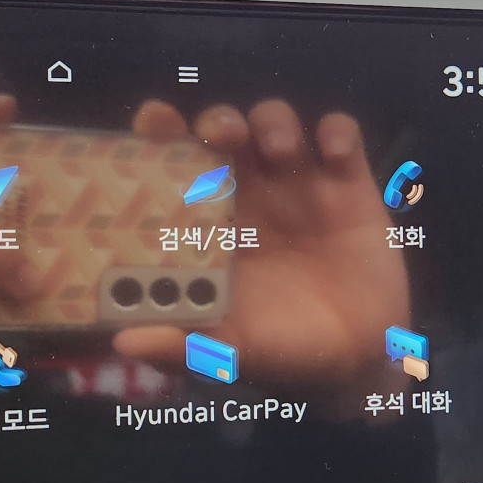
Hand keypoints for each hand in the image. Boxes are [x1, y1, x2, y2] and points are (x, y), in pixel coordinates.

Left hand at [112, 99, 409, 405]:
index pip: (173, 164)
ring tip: (282, 152)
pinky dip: (338, 131)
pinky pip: (342, 136)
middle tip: (223, 135)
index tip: (155, 123)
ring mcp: (298, 186)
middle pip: (223, 132)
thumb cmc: (285, 352)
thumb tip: (123, 344)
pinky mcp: (348, 185)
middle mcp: (248, 196)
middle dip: (219, 121)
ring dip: (274, 123)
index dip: (160, 135)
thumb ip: (181, 345)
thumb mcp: (231, 354)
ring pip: (276, 123)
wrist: (359, 361)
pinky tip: (336, 154)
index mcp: (208, 224)